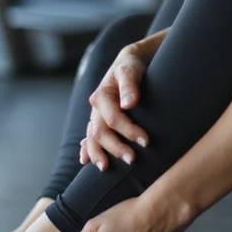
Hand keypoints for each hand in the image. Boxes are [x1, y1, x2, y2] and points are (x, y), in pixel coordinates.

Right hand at [81, 45, 150, 171]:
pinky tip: (85, 161)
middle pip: (100, 133)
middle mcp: (96, 108)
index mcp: (101, 96)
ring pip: (92, 138)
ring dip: (98, 153)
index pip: (113, 119)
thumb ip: (129, 84)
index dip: (128, 131)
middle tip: (132, 160)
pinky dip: (87, 149)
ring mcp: (96, 115)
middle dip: (115, 148)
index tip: (145, 141)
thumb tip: (129, 103)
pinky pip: (90, 137)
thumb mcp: (130, 70)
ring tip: (105, 168)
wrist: (129, 63)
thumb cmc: (131, 66)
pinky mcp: (100, 120)